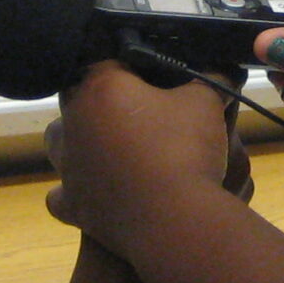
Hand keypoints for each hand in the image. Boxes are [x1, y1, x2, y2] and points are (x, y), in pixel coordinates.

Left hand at [45, 60, 240, 252]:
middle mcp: (75, 121)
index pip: (109, 61)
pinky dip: (76, 191)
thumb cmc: (185, 151)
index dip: (134, 66)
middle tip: (143, 113)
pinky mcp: (71, 204)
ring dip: (80, 140)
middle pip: (82, 98)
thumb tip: (223, 69)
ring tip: (113, 148)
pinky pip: (62, 194)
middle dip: (106, 102)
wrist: (172, 221)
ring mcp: (68, 165)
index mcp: (102, 87)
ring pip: (60, 141)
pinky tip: (96, 190)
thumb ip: (211, 79)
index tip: (157, 77)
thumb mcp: (206, 105)